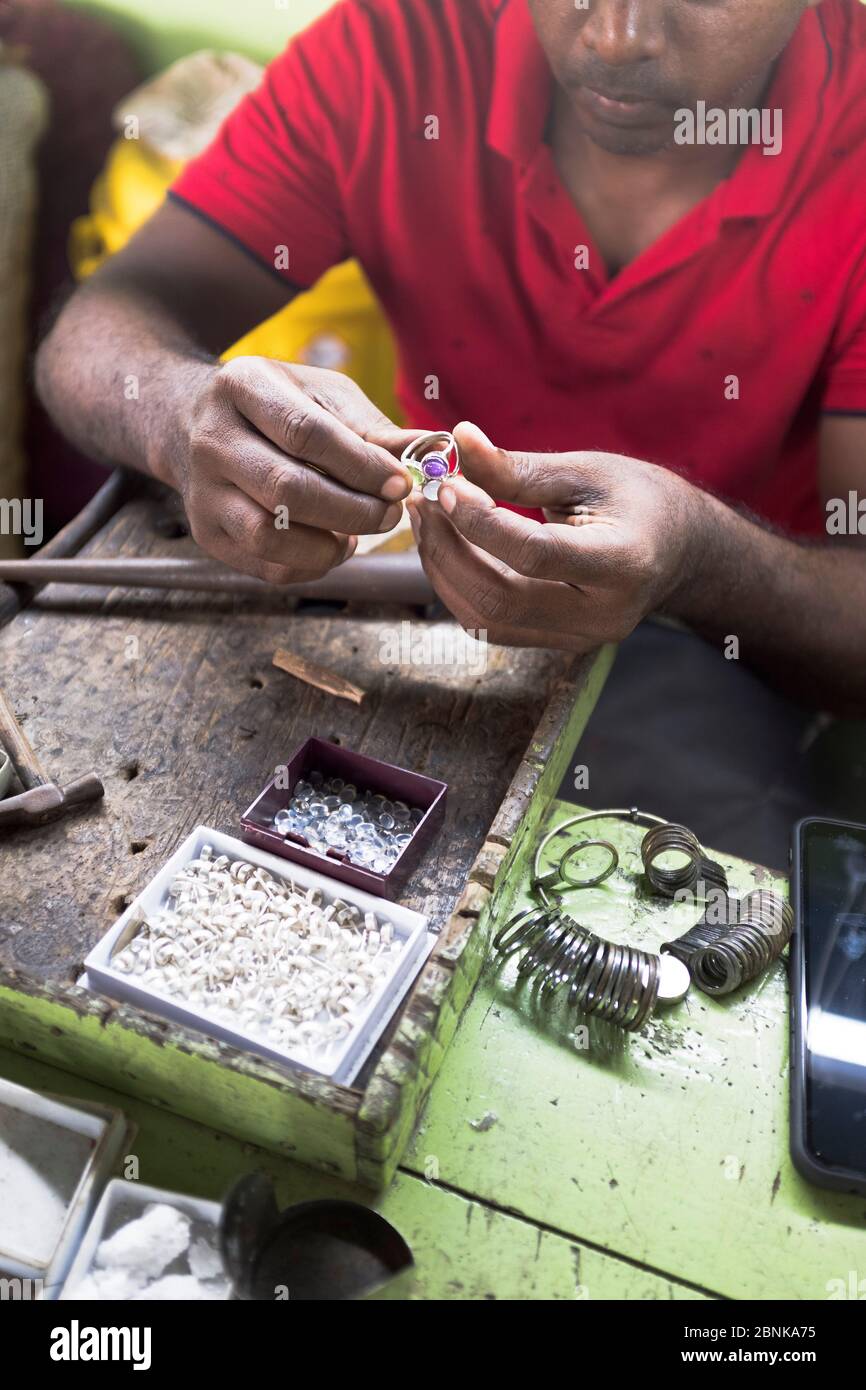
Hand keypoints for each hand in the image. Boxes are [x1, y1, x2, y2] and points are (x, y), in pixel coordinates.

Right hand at [160, 357, 418, 582]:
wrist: (190, 422)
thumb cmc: (275, 407)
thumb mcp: (319, 395)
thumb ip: (371, 426)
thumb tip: (429, 451)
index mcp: (242, 386)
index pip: (305, 434)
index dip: (360, 465)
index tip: (401, 484)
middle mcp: (212, 439)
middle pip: (287, 489)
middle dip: (352, 510)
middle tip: (390, 515)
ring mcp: (202, 491)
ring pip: (269, 537)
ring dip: (328, 546)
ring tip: (358, 534)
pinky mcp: (206, 534)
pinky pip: (265, 566)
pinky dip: (310, 566)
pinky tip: (331, 546)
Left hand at [408, 423, 703, 649]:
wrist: (680, 550)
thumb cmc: (639, 499)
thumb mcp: (586, 471)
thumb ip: (519, 468)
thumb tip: (457, 440)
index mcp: (621, 564)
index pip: (535, 554)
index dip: (480, 522)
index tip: (444, 485)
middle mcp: (601, 615)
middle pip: (500, 599)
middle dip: (448, 550)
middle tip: (422, 503)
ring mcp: (579, 639)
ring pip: (486, 619)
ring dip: (444, 570)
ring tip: (428, 520)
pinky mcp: (557, 644)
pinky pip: (492, 625)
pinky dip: (460, 587)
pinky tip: (449, 546)